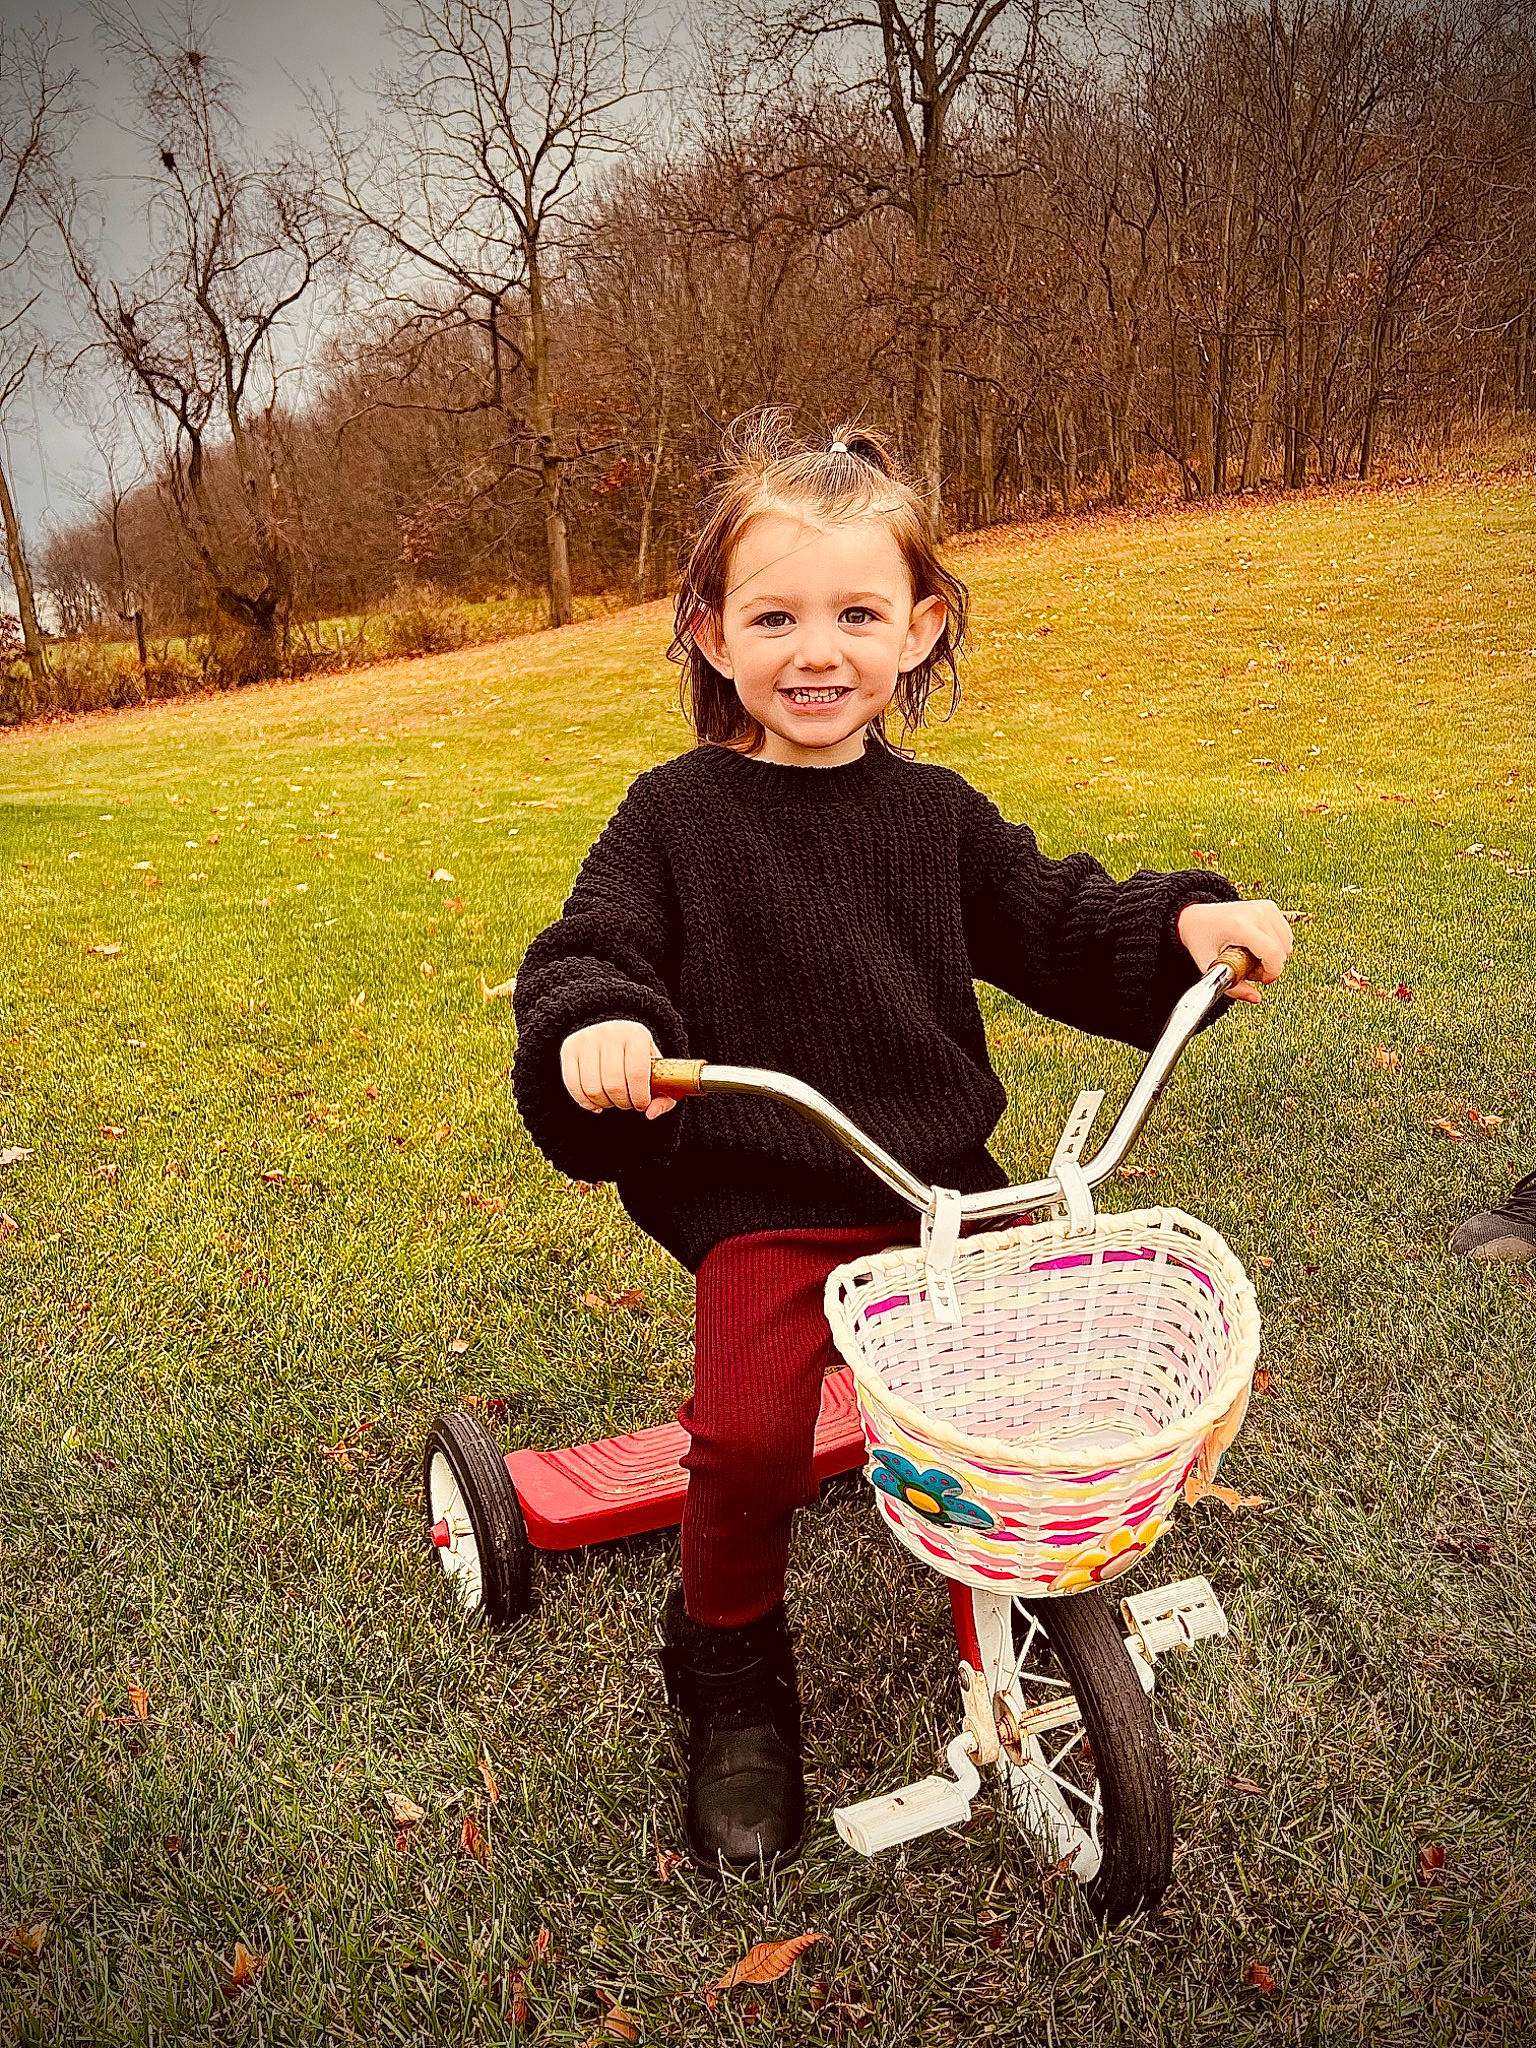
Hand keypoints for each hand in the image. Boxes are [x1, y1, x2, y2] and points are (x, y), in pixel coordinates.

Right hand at [559, 1019, 676, 1117]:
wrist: (614, 1035)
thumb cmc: (639, 1059)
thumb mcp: (657, 1072)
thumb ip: (664, 1097)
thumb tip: (650, 1113)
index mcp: (636, 1035)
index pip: (637, 1073)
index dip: (639, 1096)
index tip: (641, 1104)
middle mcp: (610, 1033)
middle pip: (613, 1083)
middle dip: (622, 1102)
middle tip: (627, 1103)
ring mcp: (587, 1039)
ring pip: (592, 1087)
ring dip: (604, 1103)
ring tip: (612, 1101)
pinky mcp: (570, 1047)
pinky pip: (573, 1085)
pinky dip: (585, 1101)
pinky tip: (596, 1102)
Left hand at [1177, 900, 1293, 1003]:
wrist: (1195, 917)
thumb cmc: (1200, 941)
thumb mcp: (1209, 967)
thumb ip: (1233, 987)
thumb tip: (1257, 999)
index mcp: (1239, 925)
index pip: (1272, 952)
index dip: (1273, 972)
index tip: (1263, 981)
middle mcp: (1255, 912)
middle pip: (1281, 950)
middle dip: (1271, 967)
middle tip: (1250, 970)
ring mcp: (1264, 907)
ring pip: (1286, 942)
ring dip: (1274, 956)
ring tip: (1252, 958)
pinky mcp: (1269, 906)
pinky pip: (1285, 933)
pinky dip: (1277, 945)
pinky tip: (1258, 948)